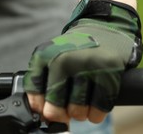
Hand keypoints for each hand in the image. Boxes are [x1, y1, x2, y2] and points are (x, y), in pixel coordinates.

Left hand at [23, 0, 142, 125]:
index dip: (38, 106)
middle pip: (55, 103)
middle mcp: (63, 60)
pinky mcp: (108, 74)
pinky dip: (96, 114)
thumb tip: (42, 113)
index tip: (44, 111)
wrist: (104, 27)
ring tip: (80, 108)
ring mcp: (86, 67)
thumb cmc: (75, 48)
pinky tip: (94, 110)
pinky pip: (99, 107)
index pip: (33, 89)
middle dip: (59, 114)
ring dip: (79, 114)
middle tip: (64, 113)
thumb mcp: (51, 55)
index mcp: (44, 55)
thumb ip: (43, 80)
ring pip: (77, 109)